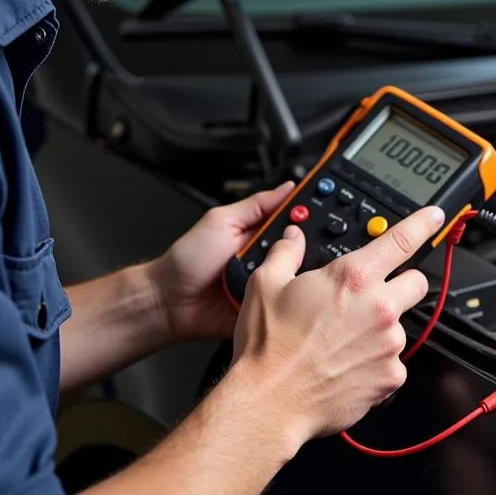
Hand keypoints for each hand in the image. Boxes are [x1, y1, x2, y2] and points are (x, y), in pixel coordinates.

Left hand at [148, 180, 296, 343]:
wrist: (170, 302)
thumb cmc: (188, 260)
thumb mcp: (221, 221)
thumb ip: (256, 205)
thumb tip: (287, 187)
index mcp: (259, 231)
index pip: (294, 218)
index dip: (309, 213)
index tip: (325, 205)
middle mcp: (267, 255)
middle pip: (302, 247)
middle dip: (305, 244)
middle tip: (297, 243)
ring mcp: (267, 282)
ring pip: (298, 275)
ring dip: (295, 272)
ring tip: (285, 268)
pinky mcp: (266, 306)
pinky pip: (286, 302)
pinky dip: (287, 298)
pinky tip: (285, 292)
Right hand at [232, 205, 443, 441]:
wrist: (271, 399)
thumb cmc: (269, 346)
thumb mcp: (266, 284)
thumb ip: (286, 253)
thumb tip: (293, 239)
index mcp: (353, 277)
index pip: (402, 239)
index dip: (424, 223)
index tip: (434, 217)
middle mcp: (379, 307)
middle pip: (416, 282)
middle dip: (401, 283)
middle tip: (371, 295)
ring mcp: (388, 344)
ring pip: (400, 325)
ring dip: (381, 328)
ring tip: (343, 340)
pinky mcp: (390, 378)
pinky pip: (393, 362)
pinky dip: (376, 363)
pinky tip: (347, 365)